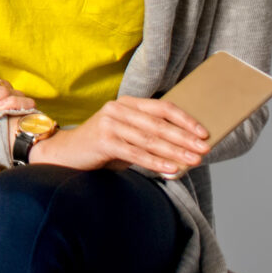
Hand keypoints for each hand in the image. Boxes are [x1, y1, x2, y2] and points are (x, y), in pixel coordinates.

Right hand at [32, 97, 209, 177]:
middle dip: (185, 138)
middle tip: (204, 149)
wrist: (67, 153)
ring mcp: (109, 124)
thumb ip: (149, 135)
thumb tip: (186, 147)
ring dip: (175, 151)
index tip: (204, 132)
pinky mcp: (103, 141)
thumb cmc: (104, 146)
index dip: (185, 120)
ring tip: (193, 161)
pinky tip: (171, 169)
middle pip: (158, 124)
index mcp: (127, 103)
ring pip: (150, 139)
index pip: (162, 107)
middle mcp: (117, 109)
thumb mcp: (128, 135)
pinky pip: (136, 153)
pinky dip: (156, 162)